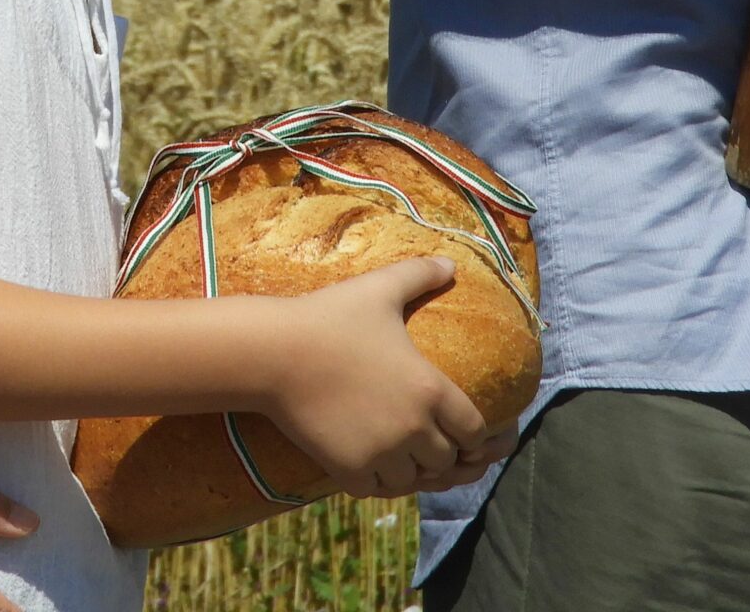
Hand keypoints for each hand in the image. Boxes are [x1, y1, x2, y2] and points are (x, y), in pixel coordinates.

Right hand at [264, 257, 506, 496]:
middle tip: (439, 449)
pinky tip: (376, 466)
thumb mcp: (378, 288)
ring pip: (414, 481)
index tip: (471, 435)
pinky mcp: (349, 469)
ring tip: (408, 460)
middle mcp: (413, 427)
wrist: (273, 352)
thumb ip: (419, 274)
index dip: (476, 436)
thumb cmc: (328, 316)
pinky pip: (377, 489)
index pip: (475, 431)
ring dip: (412, 472)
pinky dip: (380, 481)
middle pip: (447, 460)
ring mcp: (381, 452)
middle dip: (445, 455)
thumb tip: (450, 261)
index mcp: (430, 389)